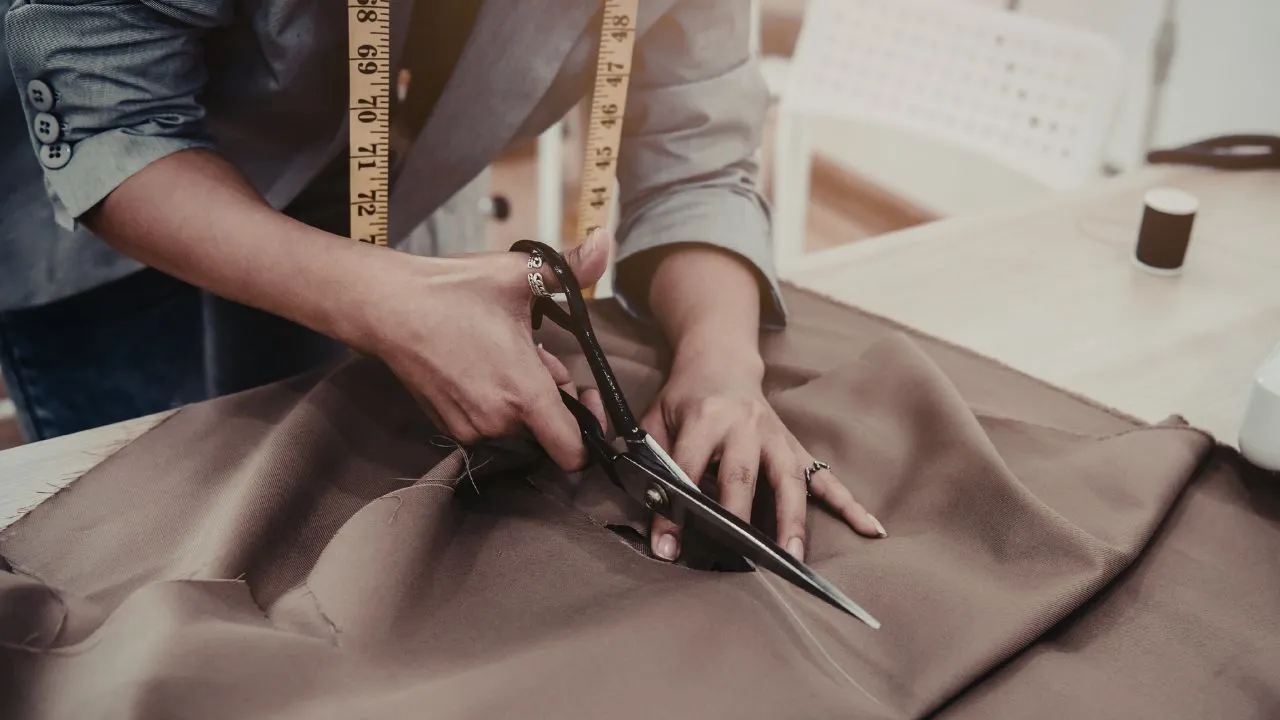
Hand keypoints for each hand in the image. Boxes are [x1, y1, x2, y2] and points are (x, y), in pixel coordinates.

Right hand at [361, 230, 609, 469]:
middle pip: (547, 430)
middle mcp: (498, 420)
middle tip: (541, 356)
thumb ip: (573, 267)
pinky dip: (496, 402)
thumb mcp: (520, 272)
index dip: (590, 433)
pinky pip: (489, 424)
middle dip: (553, 397)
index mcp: (524, 391)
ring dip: (523, 398)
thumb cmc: (455, 290)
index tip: (584, 395)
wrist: (388, 307)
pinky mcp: (448, 427)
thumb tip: (606, 239)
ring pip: (518, 426)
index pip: (573, 453)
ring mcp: (470, 428)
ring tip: (508, 355)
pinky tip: (483, 366)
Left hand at [641, 353, 886, 562]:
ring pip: (789, 480)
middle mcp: (745, 425)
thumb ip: (651, 459)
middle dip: (740, 516)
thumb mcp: (656, 419)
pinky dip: (849, 503)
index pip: (687, 468)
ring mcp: (776, 436)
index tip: (667, 545)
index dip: (674, 508)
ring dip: (793, 520)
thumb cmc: (684, 398)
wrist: (720, 361)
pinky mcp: (795, 446)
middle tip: (738, 557)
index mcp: (705, 417)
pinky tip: (871, 528)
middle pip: (744, 474)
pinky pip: (826, 476)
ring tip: (793, 557)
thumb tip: (648, 510)